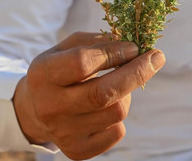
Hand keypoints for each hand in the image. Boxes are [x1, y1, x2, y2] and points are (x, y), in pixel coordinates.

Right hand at [13, 32, 164, 159]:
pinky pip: (117, 132)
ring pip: (117, 112)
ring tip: (117, 85)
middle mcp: (50, 106)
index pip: (83, 62)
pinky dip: (119, 115)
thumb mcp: (66, 49)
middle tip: (156, 59)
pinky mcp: (77, 150)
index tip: (134, 47)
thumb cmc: (57, 72)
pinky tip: (107, 107)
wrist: (36, 110)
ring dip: (126, 94)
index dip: (114, 53)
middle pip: (104, 93)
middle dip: (137, 73)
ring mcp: (63, 132)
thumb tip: (133, 47)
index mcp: (43, 75)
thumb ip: (96, 42)